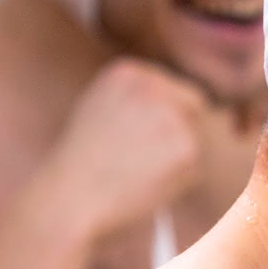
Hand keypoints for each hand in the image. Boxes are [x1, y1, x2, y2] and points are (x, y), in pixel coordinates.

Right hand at [39, 58, 208, 241]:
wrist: (70, 197)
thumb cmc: (80, 165)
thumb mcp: (100, 111)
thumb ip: (139, 101)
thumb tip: (184, 110)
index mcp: (129, 71)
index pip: (171, 88)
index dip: (164, 118)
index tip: (144, 140)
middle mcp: (153, 85)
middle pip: (193, 106)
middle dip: (180, 133)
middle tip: (149, 161)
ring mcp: (173, 114)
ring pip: (197, 138)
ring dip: (178, 159)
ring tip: (138, 175)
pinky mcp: (188, 147)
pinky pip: (197, 166)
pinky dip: (179, 181)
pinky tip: (147, 186)